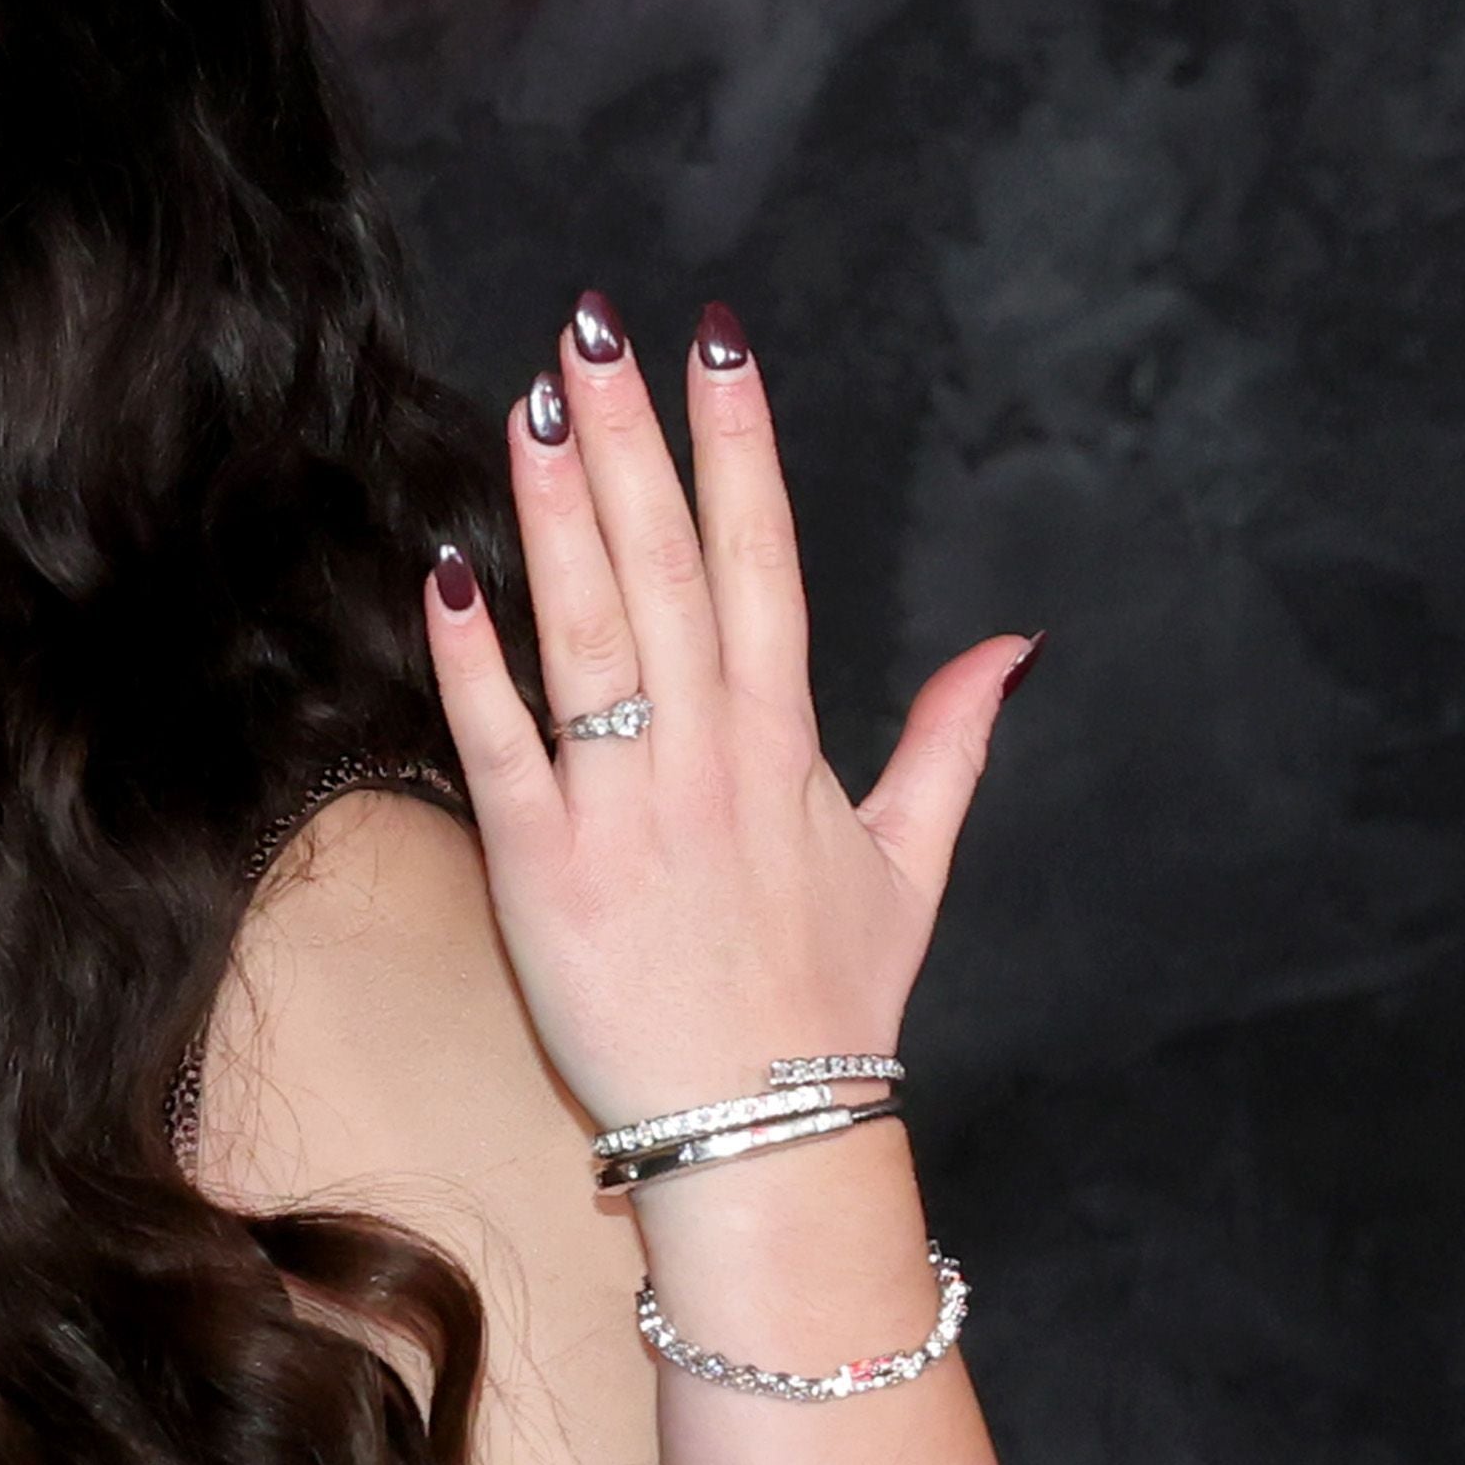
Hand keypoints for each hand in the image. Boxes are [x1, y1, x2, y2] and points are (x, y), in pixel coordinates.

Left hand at [423, 296, 1030, 1128]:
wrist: (766, 1136)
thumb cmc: (828, 1004)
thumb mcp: (913, 864)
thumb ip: (951, 742)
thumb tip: (1014, 647)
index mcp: (788, 740)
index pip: (766, 558)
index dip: (739, 446)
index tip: (716, 348)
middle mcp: (709, 754)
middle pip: (669, 564)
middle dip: (629, 439)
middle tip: (593, 328)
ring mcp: (626, 805)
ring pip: (589, 628)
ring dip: (558, 512)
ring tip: (529, 404)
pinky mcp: (544, 865)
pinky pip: (503, 742)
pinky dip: (474, 659)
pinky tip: (450, 570)